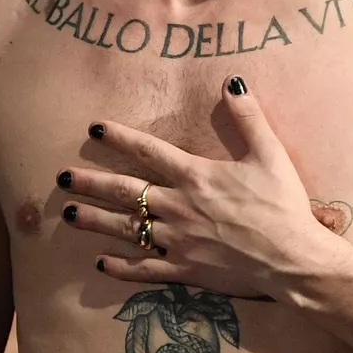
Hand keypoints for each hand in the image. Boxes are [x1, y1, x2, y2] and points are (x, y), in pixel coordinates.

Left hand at [58, 76, 330, 298]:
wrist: (292, 260)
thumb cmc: (283, 207)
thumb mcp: (270, 155)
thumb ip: (248, 118)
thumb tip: (233, 82)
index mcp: (196, 177)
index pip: (148, 151)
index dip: (119, 138)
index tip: (94, 129)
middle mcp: (178, 207)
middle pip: (125, 192)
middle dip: (90, 183)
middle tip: (61, 178)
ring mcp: (178, 241)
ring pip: (126, 229)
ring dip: (95, 220)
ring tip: (69, 214)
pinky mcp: (184, 270)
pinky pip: (144, 268)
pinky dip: (120, 266)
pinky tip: (100, 263)